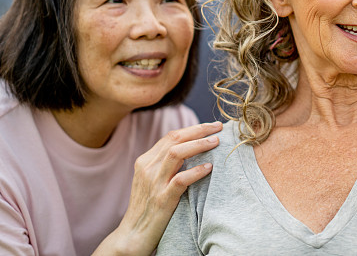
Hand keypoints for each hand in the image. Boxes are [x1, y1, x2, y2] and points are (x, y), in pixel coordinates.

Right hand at [93, 121, 222, 254]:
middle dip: (199, 130)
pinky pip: (180, 180)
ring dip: (199, 145)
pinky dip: (196, 171)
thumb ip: (167, 164)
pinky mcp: (161, 199)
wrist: (132, 235)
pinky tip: (209, 167)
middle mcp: (148, 168)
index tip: (212, 126)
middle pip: (175, 139)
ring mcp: (154, 183)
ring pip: (176, 154)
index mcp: (146, 161)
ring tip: (216, 142)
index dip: (193, 128)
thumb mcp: (153, 180)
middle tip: (218, 127)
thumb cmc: (149, 207)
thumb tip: (194, 148)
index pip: (171, 136)